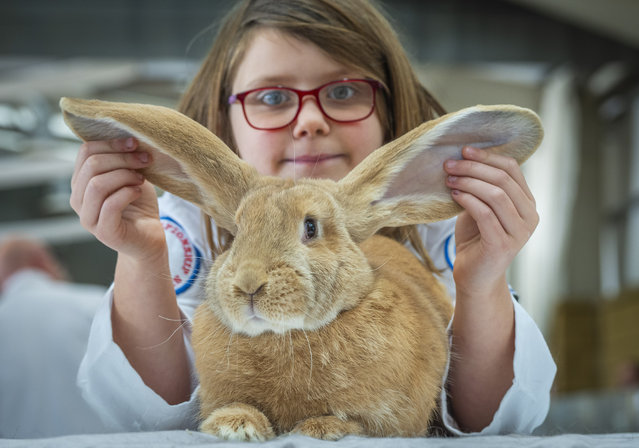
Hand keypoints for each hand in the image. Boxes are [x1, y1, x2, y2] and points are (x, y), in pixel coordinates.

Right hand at [70, 137, 165, 259]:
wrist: (150, 239)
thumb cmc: (139, 206)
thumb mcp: (131, 176)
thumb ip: (124, 159)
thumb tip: (131, 135)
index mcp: (81, 182)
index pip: (86, 152)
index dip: (111, 143)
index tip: (135, 143)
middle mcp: (78, 200)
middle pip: (92, 166)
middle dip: (122, 158)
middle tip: (145, 160)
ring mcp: (88, 217)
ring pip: (97, 184)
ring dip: (125, 175)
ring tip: (141, 179)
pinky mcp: (103, 231)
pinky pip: (110, 204)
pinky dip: (128, 193)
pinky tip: (139, 192)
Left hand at [444, 146, 538, 297]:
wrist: (474, 276)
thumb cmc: (475, 239)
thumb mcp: (480, 207)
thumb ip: (481, 187)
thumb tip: (464, 158)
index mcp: (527, 203)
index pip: (512, 169)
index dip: (488, 156)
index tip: (464, 150)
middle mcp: (530, 216)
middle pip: (503, 179)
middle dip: (473, 168)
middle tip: (450, 164)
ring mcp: (519, 232)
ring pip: (495, 194)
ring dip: (468, 182)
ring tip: (449, 179)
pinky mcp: (503, 244)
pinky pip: (485, 213)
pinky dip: (468, 200)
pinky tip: (454, 194)